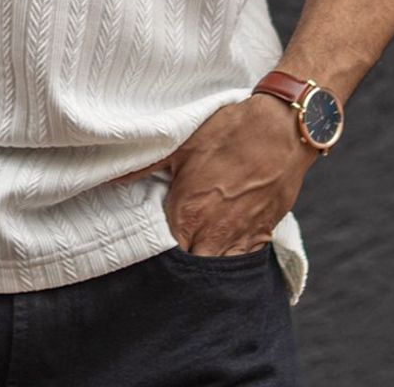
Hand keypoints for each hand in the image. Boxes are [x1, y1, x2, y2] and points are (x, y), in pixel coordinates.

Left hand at [105, 94, 315, 255]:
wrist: (281, 128)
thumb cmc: (230, 132)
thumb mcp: (182, 144)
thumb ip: (145, 166)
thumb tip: (112, 178)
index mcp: (189, 214)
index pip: (167, 253)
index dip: (159, 251)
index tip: (156, 242)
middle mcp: (214, 232)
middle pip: (192, 264)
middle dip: (183, 259)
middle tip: (177, 241)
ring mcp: (241, 236)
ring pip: (218, 266)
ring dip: (207, 258)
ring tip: (199, 240)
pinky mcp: (263, 232)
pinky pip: (243, 258)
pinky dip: (232, 253)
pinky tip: (225, 237)